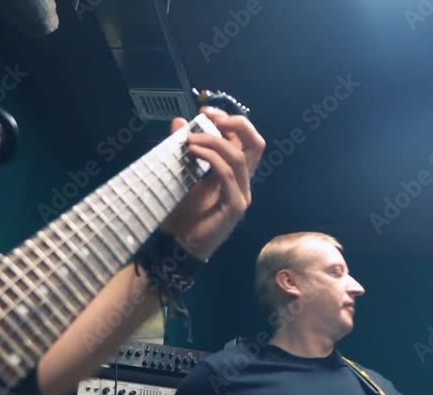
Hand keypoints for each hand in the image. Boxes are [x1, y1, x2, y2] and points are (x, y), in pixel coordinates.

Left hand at [161, 106, 265, 260]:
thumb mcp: (179, 173)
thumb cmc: (180, 212)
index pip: (244, 140)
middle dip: (235, 123)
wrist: (176, 245)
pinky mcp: (235, 207)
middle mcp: (243, 181)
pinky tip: (192, 153)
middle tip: (208, 116)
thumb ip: (182, 148)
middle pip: (256, 143)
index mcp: (234, 173)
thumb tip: (180, 121)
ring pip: (239, 156)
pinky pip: (228, 175)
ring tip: (190, 140)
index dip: (230, 121)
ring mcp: (242, 194)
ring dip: (214, 141)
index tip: (205, 112)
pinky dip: (211, 159)